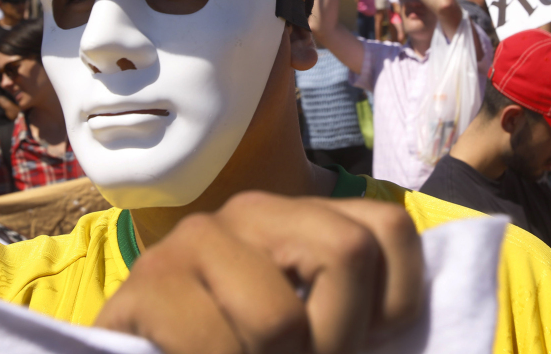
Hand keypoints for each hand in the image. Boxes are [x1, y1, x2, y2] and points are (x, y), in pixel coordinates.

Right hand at [95, 192, 423, 353]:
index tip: (359, 345)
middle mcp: (252, 211)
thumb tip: (400, 338)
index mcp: (301, 216)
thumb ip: (350, 310)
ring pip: (281, 317)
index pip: (388, 229)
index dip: (395, 304)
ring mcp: (197, 238)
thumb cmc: (242, 345)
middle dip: (337, 340)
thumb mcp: (310, 325)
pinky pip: (213, 342)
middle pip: (347, 253)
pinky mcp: (149, 281)